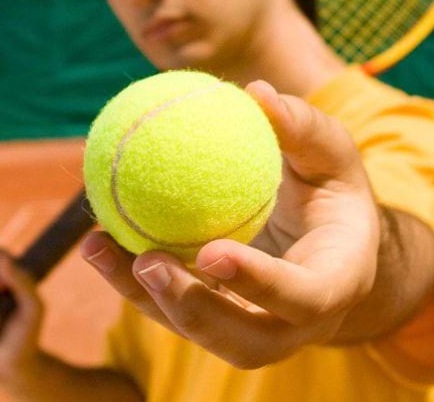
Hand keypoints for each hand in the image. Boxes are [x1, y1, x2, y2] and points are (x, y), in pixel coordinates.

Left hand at [80, 80, 379, 368]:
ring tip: (98, 247)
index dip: (258, 284)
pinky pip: (172, 309)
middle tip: (147, 263)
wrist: (331, 243)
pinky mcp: (217, 320)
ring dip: (143, 298)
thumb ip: (304, 129)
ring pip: (197, 332)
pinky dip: (132, 281)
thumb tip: (258, 93)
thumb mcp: (332, 154)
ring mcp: (252, 328)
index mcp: (335, 283)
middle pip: (246, 341)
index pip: (303, 297)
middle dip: (192, 310)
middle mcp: (294, 323)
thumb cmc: (333, 190)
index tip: (210, 252)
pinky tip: (98, 242)